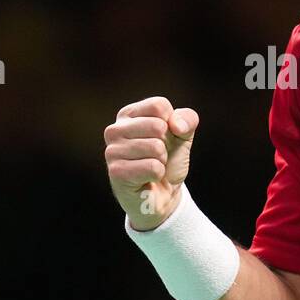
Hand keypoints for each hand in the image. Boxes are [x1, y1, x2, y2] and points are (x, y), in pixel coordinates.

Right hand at [104, 96, 199, 230]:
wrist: (164, 194)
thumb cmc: (169, 160)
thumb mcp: (183, 134)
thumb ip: (187, 119)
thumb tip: (176, 125)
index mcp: (128, 114)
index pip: (159, 105)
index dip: (172, 124)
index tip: (165, 138)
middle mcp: (114, 129)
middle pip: (157, 125)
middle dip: (166, 144)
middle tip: (158, 156)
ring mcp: (112, 151)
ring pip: (155, 147)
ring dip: (162, 160)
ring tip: (152, 166)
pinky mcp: (116, 172)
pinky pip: (152, 166)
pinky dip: (158, 174)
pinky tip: (147, 178)